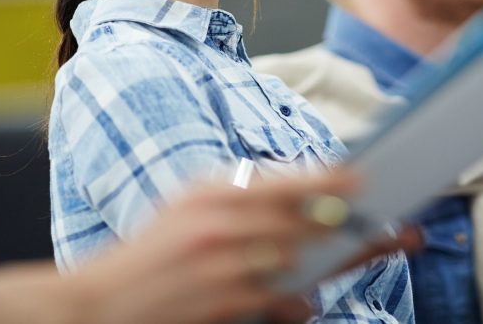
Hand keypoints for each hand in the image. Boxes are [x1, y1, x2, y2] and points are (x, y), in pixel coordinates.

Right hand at [77, 170, 360, 323]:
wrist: (100, 303)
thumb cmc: (153, 253)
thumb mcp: (187, 206)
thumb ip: (238, 195)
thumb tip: (299, 187)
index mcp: (210, 193)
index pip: (282, 182)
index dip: (327, 180)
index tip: (361, 179)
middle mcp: (217, 224)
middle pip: (300, 221)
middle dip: (344, 225)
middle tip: (382, 225)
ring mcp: (220, 266)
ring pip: (295, 260)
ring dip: (323, 263)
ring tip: (346, 257)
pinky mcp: (222, 304)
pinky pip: (279, 302)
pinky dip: (298, 302)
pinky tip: (303, 299)